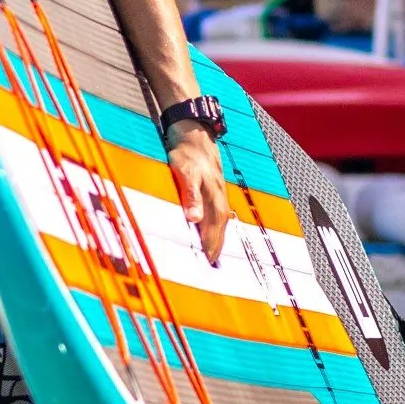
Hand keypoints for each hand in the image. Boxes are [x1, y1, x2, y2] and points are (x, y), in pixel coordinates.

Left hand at [166, 126, 228, 263]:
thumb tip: (194, 219)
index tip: (205, 268)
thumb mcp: (185, 173)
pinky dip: (213, 229)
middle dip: (214, 251)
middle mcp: (219, 202)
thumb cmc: (187, 153)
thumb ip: (190, 196)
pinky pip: (216, 217)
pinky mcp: (213, 193)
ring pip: (218, 226)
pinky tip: (209, 233)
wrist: (194, 134)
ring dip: (215, 242)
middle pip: (218, 233)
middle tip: (209, 269)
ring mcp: (218, 197)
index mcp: (213, 202)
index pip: (213, 234)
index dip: (209, 251)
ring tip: (211, 258)